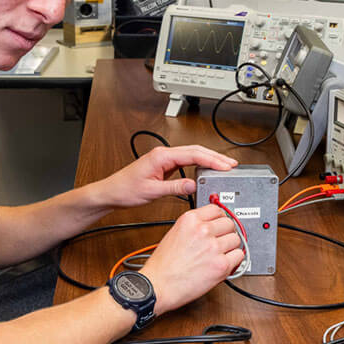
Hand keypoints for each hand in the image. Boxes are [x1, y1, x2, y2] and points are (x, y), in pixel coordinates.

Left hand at [99, 146, 235, 208]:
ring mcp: (164, 158)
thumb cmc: (125, 190)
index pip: (193, 154)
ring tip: (224, 166)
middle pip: (195, 151)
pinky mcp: (164, 165)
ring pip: (192, 154)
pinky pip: (186, 161)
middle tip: (231, 165)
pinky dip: (199, 164)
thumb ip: (175, 188)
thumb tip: (194, 185)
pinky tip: (207, 170)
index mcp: (161, 156)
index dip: (212, 160)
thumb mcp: (153, 192)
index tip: (225, 165)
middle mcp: (163, 154)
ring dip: (208, 160)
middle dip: (215, 157)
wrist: (111, 192)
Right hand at [138, 204, 244, 313]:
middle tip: (221, 242)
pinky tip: (223, 264)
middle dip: (226, 233)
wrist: (158, 285)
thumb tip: (210, 226)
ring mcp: (213, 247)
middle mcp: (203, 230)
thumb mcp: (175, 234)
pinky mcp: (221, 265)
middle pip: (229, 224)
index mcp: (190, 220)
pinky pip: (239, 256)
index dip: (220, 218)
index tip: (221, 224)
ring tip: (220, 255)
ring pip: (236, 240)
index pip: (217, 210)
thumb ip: (194, 227)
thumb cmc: (162, 266)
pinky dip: (234, 261)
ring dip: (231, 248)